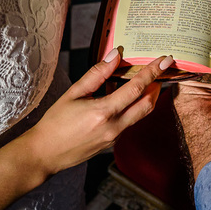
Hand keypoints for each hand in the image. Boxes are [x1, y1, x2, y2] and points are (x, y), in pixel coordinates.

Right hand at [29, 49, 168, 178]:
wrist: (45, 153)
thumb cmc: (55, 123)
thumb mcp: (74, 93)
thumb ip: (97, 74)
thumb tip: (115, 56)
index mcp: (104, 112)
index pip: (136, 88)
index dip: (153, 72)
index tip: (165, 60)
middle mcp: (114, 127)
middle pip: (148, 104)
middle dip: (157, 86)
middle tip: (160, 71)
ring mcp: (115, 138)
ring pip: (140, 115)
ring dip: (146, 98)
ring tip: (143, 82)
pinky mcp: (112, 144)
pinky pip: (129, 123)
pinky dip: (131, 108)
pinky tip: (122, 100)